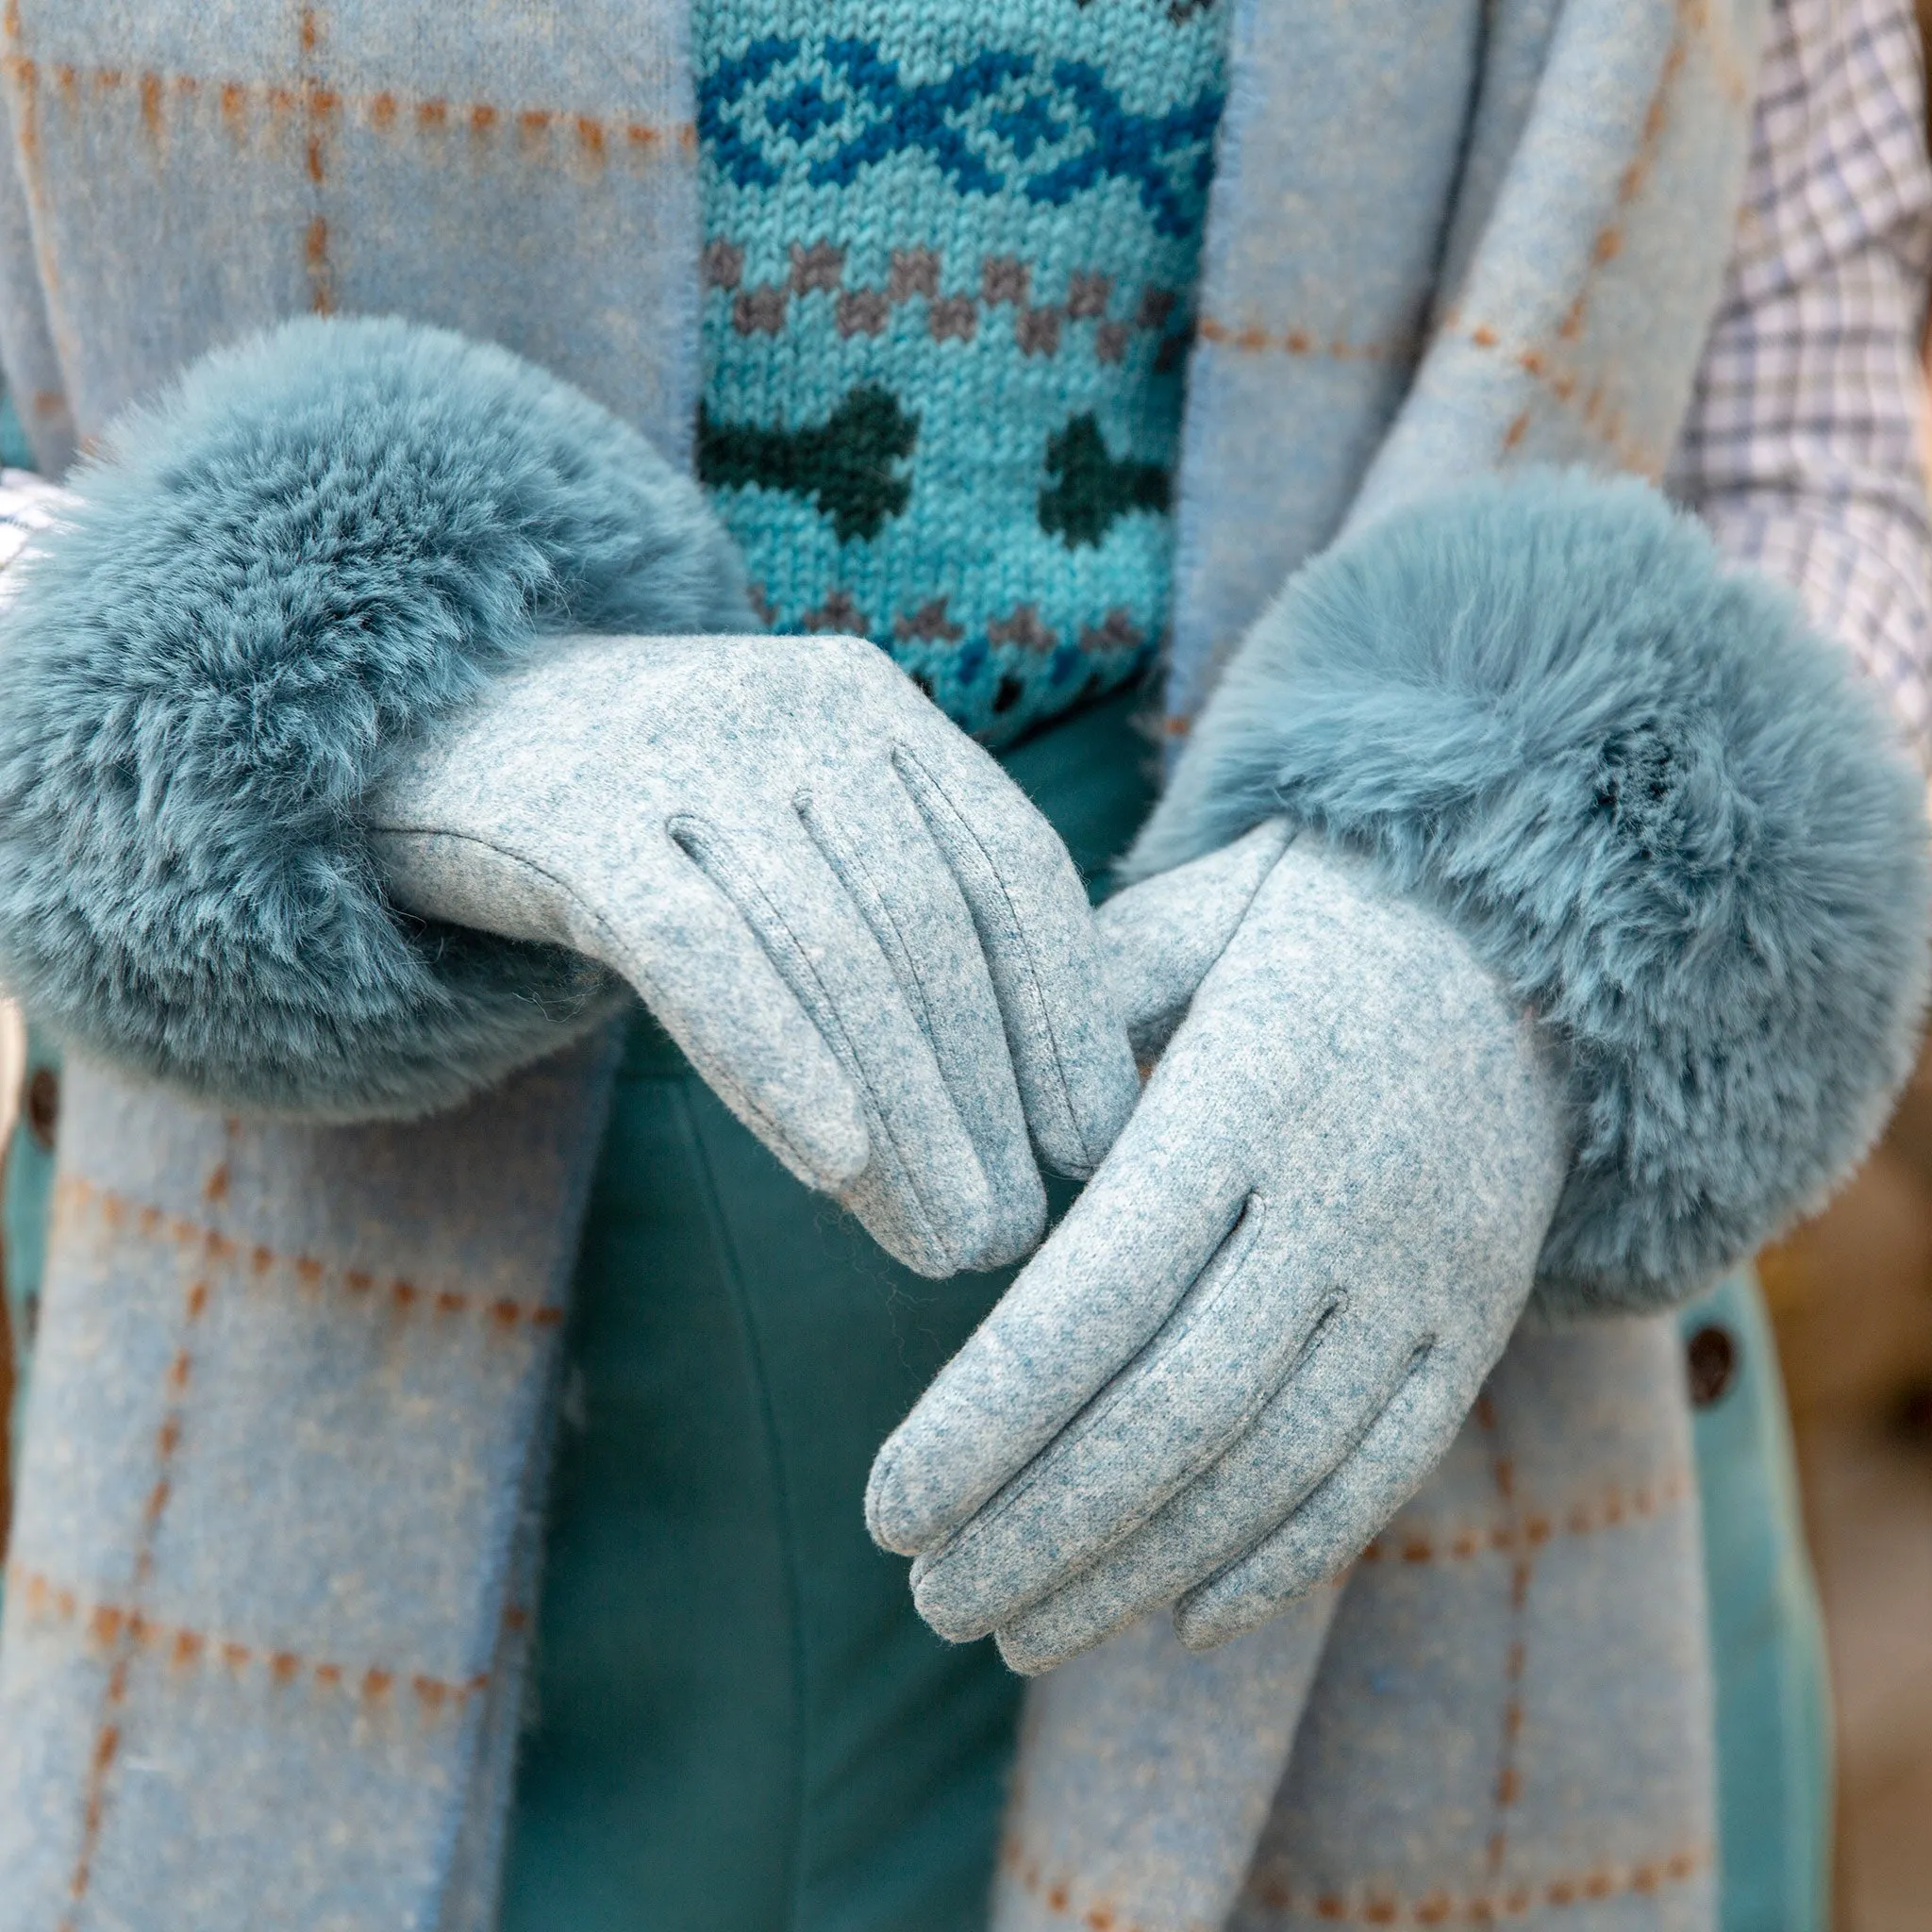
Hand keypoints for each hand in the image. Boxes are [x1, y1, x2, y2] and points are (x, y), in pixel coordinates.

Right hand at [366, 631, 1136, 1277]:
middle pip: (929, 928)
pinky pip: (698, 955)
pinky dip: (778, 1061)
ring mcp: (680, 750)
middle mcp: (792, 708)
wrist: (435, 724)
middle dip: (984, 1098)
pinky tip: (836, 1167)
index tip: (1094, 1142)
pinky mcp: (571, 819)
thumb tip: (1033, 1107)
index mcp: (870, 702)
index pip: (1011, 866)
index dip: (1065, 1014)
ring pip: (831, 952)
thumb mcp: (786, 821)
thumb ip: (895, 910)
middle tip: (1013, 1235)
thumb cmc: (651, 812)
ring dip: (907, 1119)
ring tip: (948, 1246)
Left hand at [866, 824, 1569, 1666]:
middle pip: (1176, 1410)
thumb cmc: (1303, 931)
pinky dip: (1285, 1560)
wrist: (1536, 949)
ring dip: (1140, 1569)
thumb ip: (1066, 1024)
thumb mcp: (1183, 923)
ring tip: (1021, 1631)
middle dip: (1041, 1527)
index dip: (986, 1423)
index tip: (887, 1509)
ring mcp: (1427, 1274)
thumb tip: (967, 1167)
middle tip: (930, 1598)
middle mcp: (1340, 1200)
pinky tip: (1182, 1621)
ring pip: (1276, 1465)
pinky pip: (1386, 1469)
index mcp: (1242, 1097)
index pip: (1095, 1298)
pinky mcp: (1479, 1321)